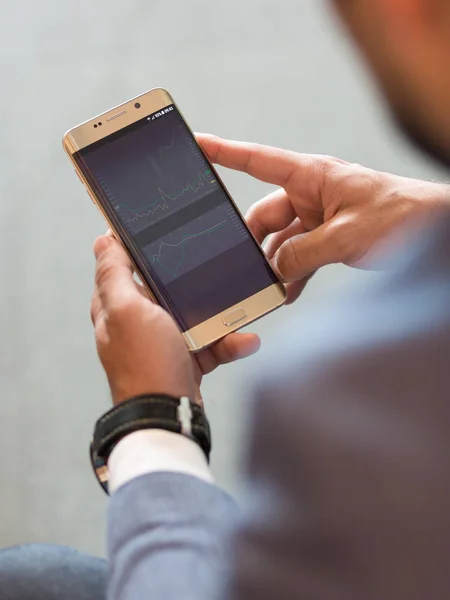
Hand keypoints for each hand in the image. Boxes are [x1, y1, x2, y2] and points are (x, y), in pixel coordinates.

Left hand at [91, 235, 259, 404]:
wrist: (168, 415)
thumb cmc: (145, 363)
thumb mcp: (127, 310)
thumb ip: (113, 275)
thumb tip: (102, 241)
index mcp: (115, 308)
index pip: (122, 268)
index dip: (138, 249)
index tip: (163, 233)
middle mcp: (136, 324)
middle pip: (164, 290)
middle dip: (190, 283)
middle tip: (212, 268)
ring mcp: (162, 342)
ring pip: (193, 316)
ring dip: (219, 316)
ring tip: (240, 312)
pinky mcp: (185, 360)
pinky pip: (210, 343)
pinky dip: (228, 343)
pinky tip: (245, 341)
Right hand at [198, 134, 449, 302]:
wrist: (436, 231)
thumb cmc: (401, 216)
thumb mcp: (346, 236)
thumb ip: (302, 254)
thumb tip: (273, 270)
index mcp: (312, 176)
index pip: (258, 161)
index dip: (224, 152)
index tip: (197, 145)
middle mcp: (312, 194)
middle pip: (264, 216)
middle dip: (252, 243)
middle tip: (241, 269)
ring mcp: (320, 218)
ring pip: (281, 242)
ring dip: (274, 266)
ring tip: (267, 289)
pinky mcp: (330, 239)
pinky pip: (300, 256)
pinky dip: (293, 275)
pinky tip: (287, 294)